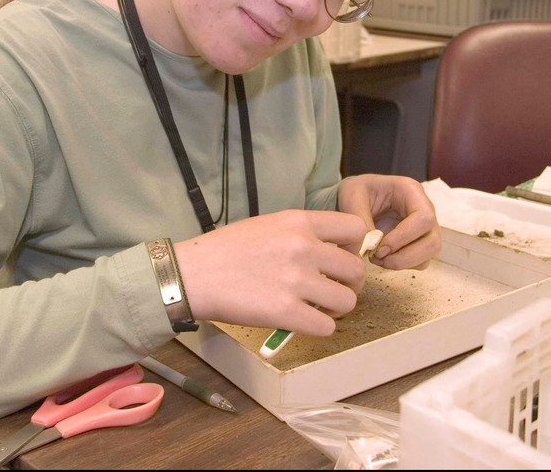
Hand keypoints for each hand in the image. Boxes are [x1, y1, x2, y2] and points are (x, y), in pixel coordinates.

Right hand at [173, 210, 367, 335]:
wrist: (192, 275)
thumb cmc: (224, 251)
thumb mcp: (267, 225)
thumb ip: (300, 234)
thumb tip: (329, 253)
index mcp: (299, 222)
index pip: (355, 228)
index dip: (354, 247)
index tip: (340, 258)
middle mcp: (304, 247)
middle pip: (357, 269)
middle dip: (349, 283)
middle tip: (331, 290)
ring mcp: (297, 281)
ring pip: (348, 300)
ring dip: (336, 308)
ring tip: (317, 308)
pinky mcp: (287, 313)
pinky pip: (327, 327)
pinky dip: (318, 328)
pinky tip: (302, 322)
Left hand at [337, 174, 440, 269]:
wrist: (359, 196)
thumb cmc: (359, 191)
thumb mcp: (353, 196)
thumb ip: (360, 218)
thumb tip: (371, 246)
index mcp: (411, 191)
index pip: (423, 218)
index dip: (404, 237)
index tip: (379, 248)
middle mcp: (425, 209)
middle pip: (433, 241)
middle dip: (405, 256)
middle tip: (377, 258)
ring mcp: (425, 227)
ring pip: (429, 253)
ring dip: (404, 263)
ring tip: (377, 258)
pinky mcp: (420, 242)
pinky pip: (421, 261)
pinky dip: (403, 265)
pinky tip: (382, 259)